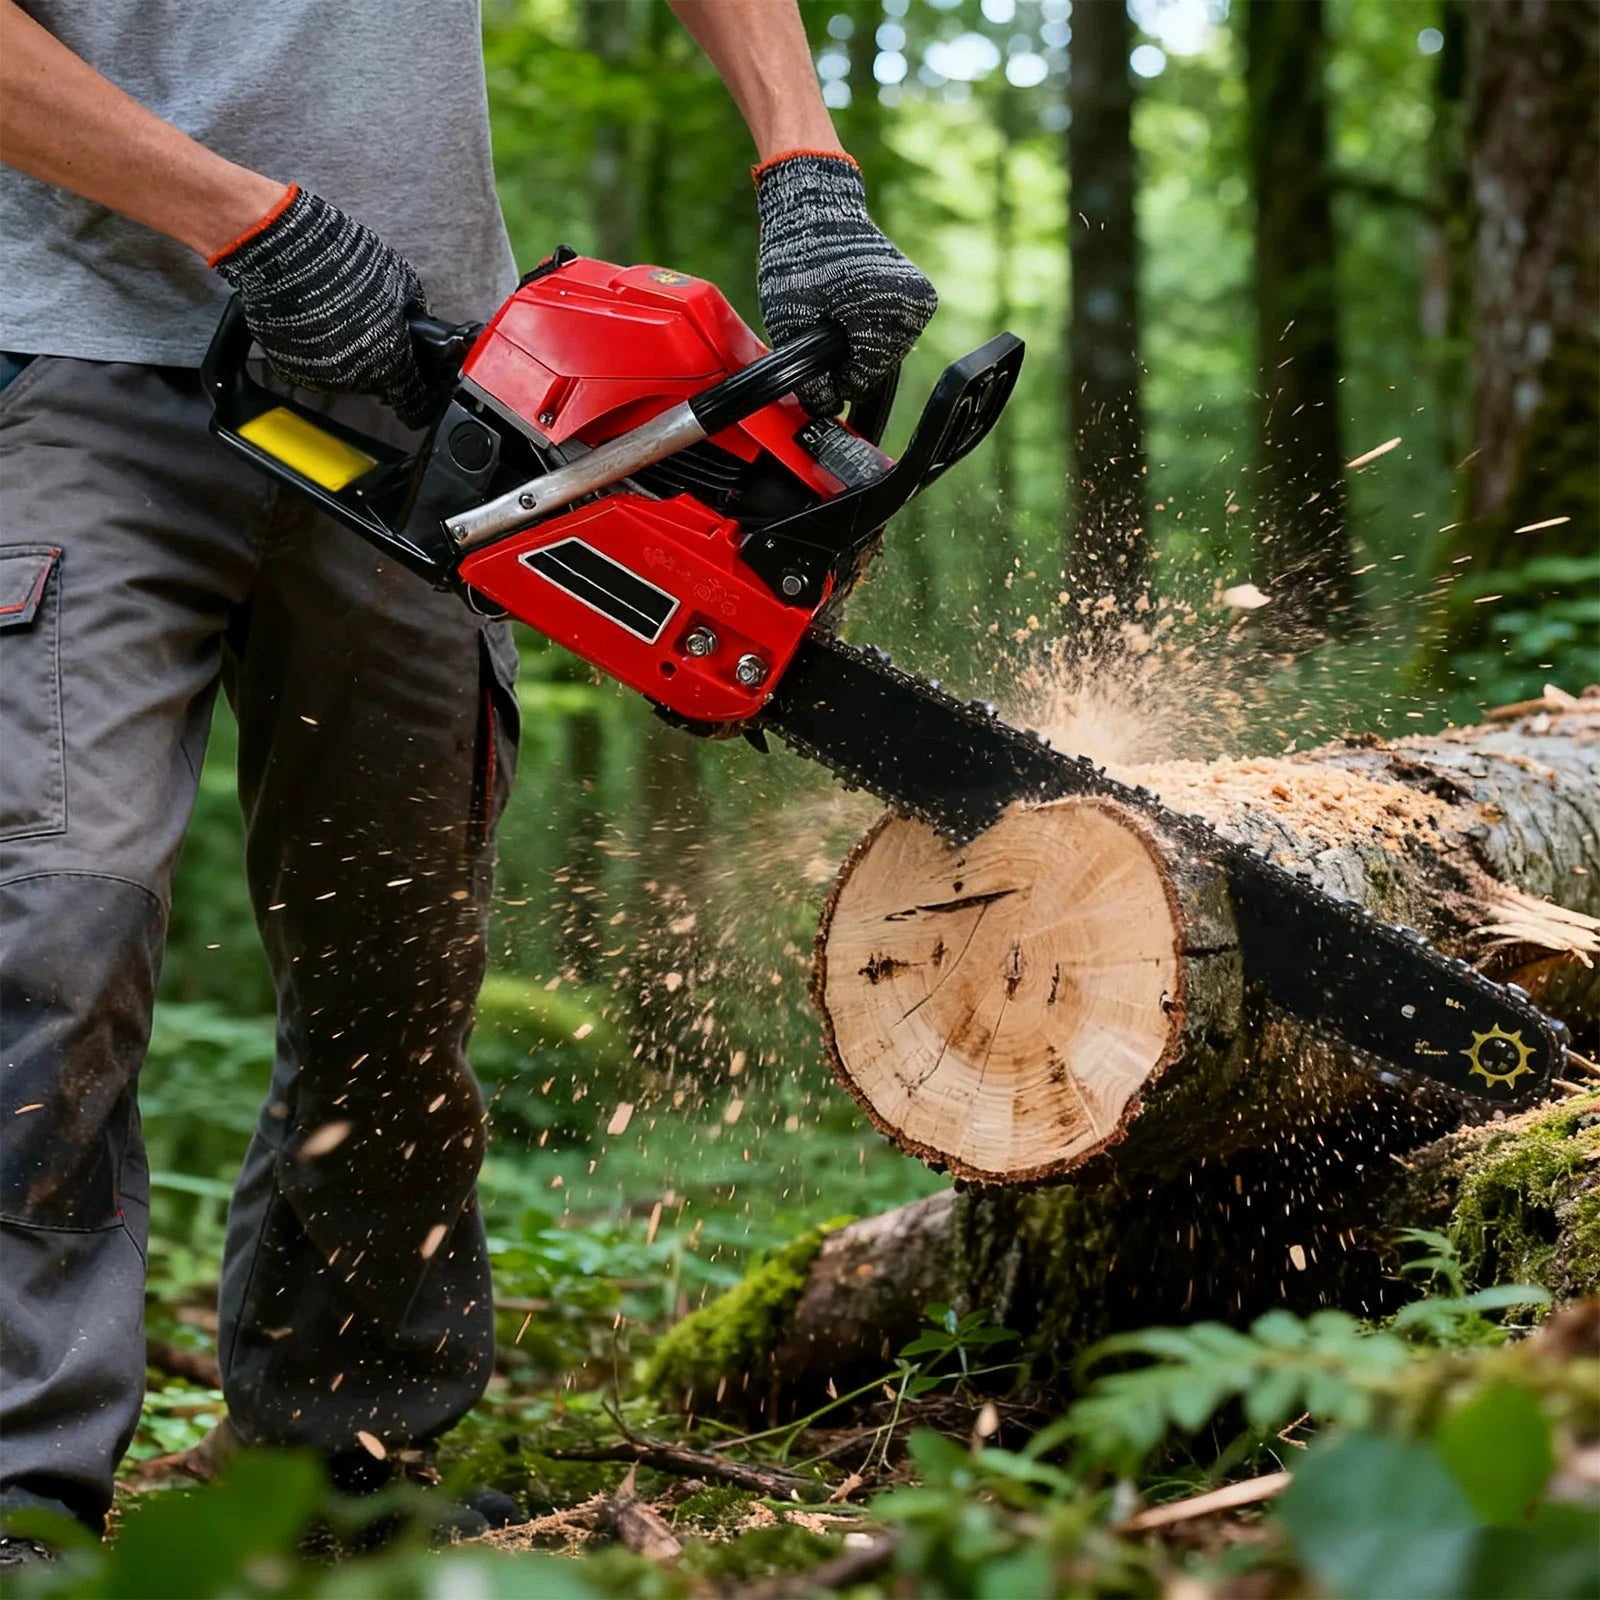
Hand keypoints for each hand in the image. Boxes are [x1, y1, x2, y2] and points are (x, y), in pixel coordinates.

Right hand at [211, 185, 435, 428]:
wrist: (283, 249)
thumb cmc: (343, 261)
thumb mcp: (400, 279)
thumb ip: (414, 310)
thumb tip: (419, 320)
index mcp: (389, 364)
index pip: (413, 402)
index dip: (420, 397)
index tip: (418, 390)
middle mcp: (354, 379)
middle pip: (376, 384)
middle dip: (380, 363)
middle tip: (373, 330)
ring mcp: (318, 376)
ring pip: (343, 376)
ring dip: (347, 356)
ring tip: (338, 317)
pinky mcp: (287, 367)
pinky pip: (311, 366)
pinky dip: (315, 349)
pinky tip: (313, 320)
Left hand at [756, 153, 937, 415]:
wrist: (817, 206)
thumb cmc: (797, 257)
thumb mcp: (788, 322)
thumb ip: (805, 375)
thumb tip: (823, 411)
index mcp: (883, 308)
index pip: (862, 381)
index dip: (833, 378)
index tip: (815, 355)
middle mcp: (913, 304)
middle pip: (877, 369)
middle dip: (848, 359)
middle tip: (824, 324)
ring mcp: (922, 299)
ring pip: (887, 355)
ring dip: (860, 345)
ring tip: (836, 310)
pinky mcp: (922, 294)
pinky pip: (894, 334)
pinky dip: (872, 330)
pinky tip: (852, 307)